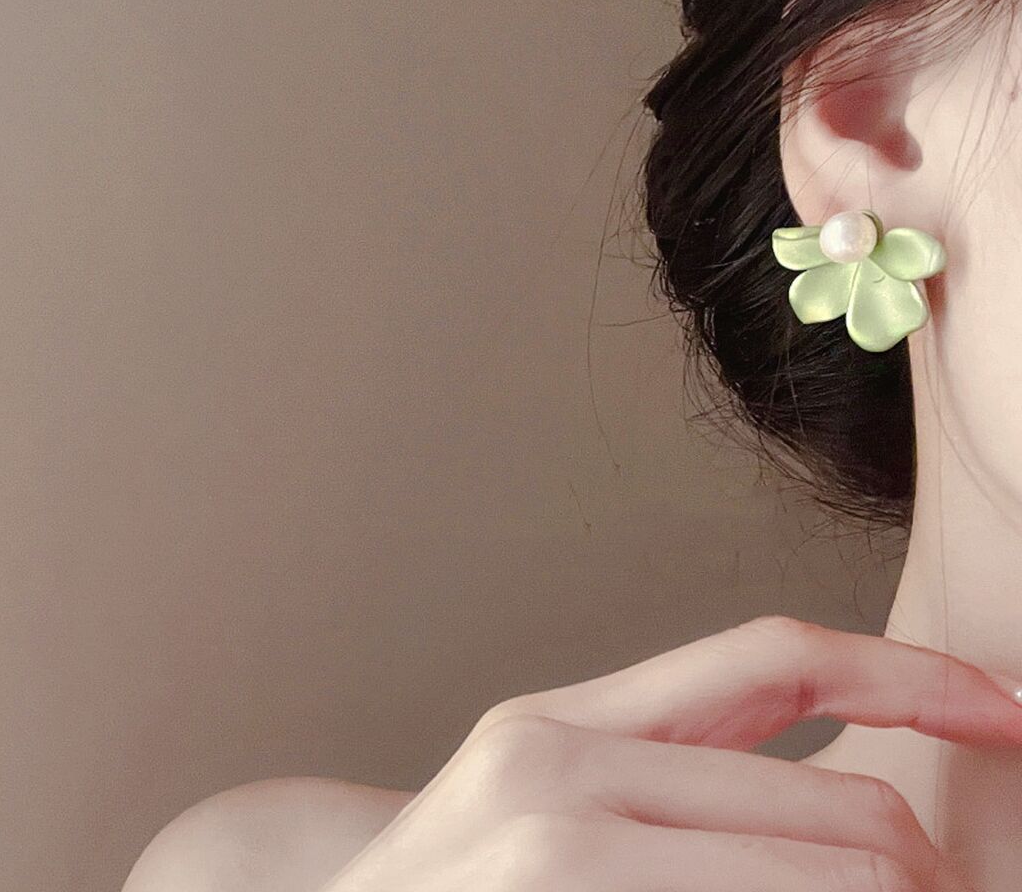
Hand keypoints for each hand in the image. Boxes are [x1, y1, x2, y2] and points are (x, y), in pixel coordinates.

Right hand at [325, 615, 1021, 890]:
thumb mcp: (550, 807)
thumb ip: (685, 787)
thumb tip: (869, 827)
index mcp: (562, 724)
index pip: (775, 656)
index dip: (910, 672)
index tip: (1006, 707)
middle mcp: (556, 772)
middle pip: (841, 812)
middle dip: (926, 878)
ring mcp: (556, 853)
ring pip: (830, 878)